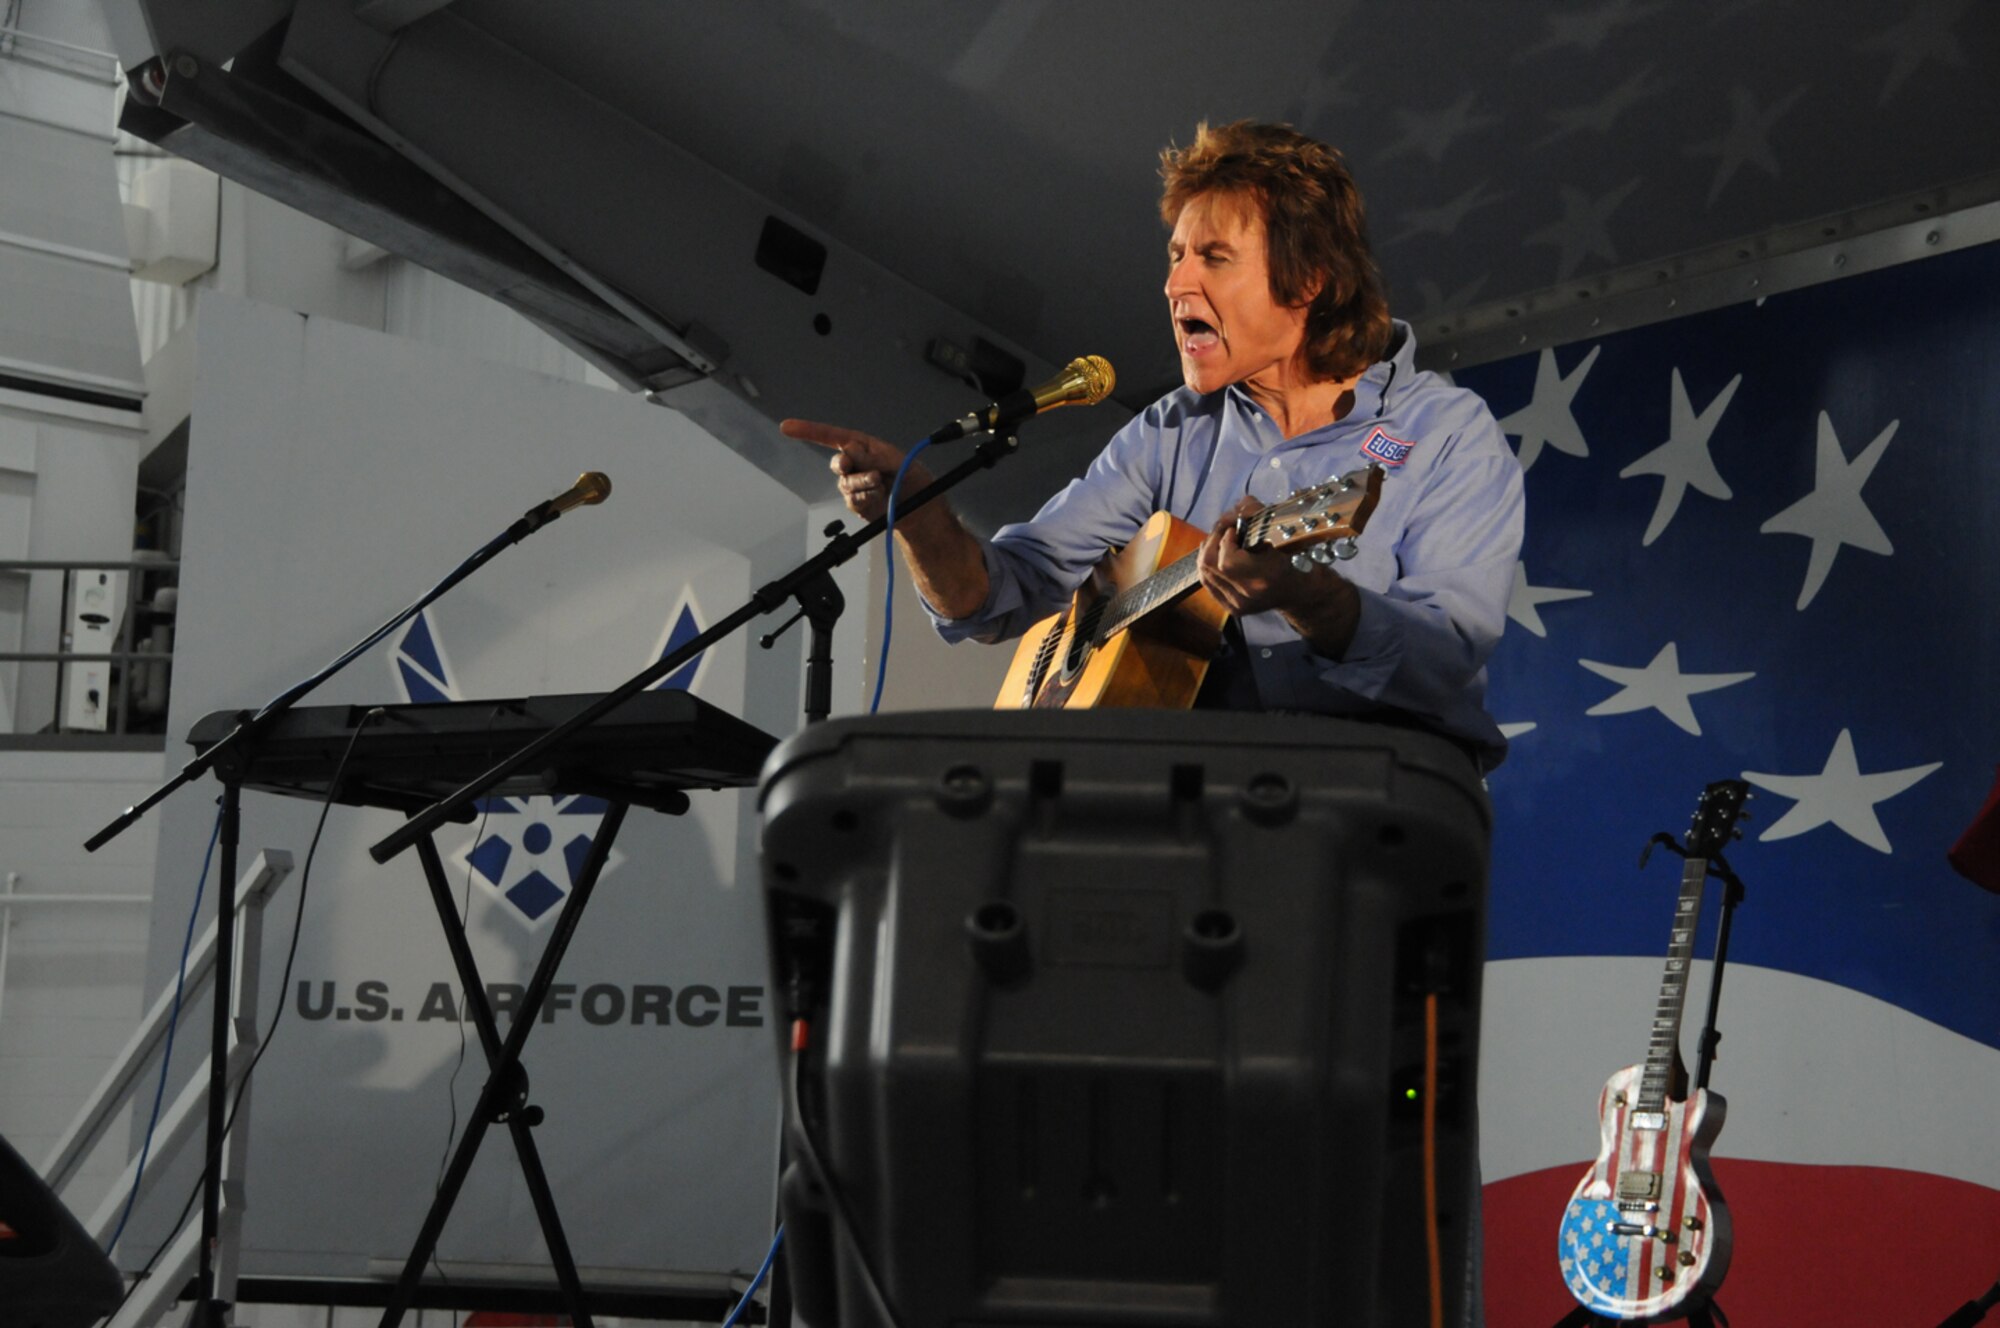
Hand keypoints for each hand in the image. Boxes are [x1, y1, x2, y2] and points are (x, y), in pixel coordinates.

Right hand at [780, 419, 933, 522]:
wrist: (920, 508)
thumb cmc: (911, 477)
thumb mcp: (898, 461)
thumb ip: (874, 456)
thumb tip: (850, 450)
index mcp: (862, 446)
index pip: (831, 436)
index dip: (808, 431)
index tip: (786, 427)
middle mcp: (854, 464)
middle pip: (837, 463)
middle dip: (848, 467)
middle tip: (871, 473)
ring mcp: (852, 484)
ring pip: (846, 484)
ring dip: (864, 484)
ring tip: (882, 485)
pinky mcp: (855, 503)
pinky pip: (853, 500)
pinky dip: (867, 498)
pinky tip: (880, 496)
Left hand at [1198, 496, 1359, 653]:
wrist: (1302, 592)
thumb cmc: (1297, 558)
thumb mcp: (1284, 533)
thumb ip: (1259, 515)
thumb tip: (1240, 505)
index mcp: (1265, 578)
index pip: (1227, 561)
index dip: (1225, 540)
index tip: (1236, 528)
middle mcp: (1248, 595)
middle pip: (1209, 564)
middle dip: (1213, 539)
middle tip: (1226, 529)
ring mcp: (1237, 604)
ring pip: (1204, 571)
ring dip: (1209, 549)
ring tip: (1223, 539)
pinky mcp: (1231, 608)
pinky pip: (1207, 581)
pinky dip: (1209, 564)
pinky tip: (1219, 554)